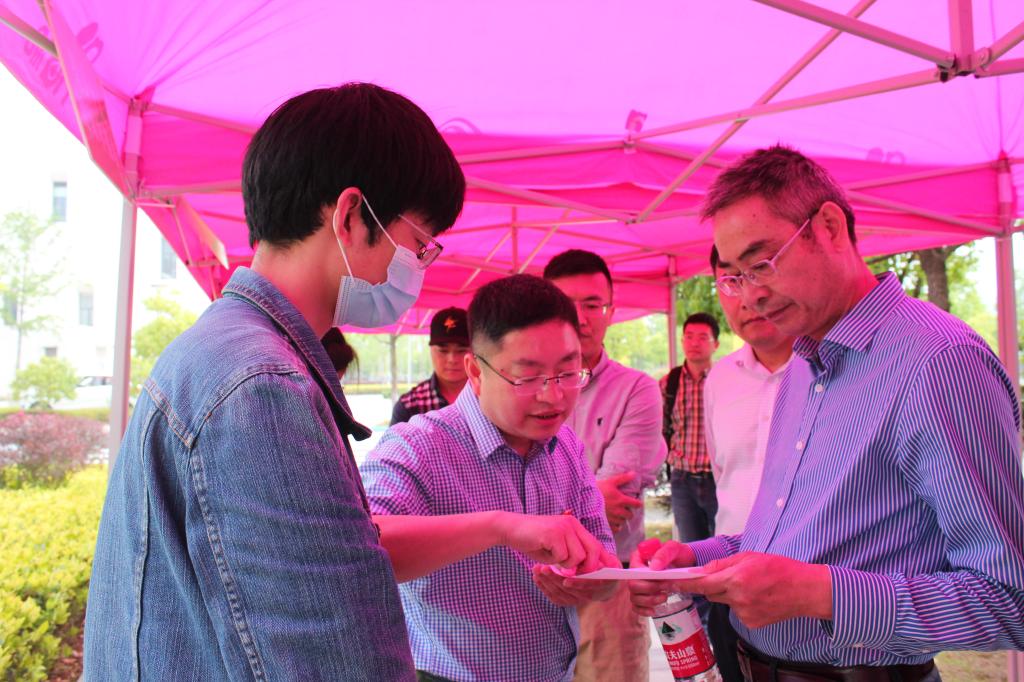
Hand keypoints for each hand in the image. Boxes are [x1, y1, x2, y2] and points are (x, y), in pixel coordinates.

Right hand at [495, 511, 607, 573]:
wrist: (510, 528)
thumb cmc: (533, 541)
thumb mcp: (557, 547)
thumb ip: (572, 555)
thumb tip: (589, 571)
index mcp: (574, 526)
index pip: (596, 545)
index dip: (599, 562)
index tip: (596, 576)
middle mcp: (572, 524)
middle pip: (593, 551)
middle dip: (587, 568)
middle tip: (573, 574)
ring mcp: (563, 527)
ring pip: (578, 557)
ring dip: (566, 564)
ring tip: (552, 557)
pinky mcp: (554, 534)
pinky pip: (562, 556)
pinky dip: (553, 561)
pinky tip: (544, 552)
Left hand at [531, 551, 620, 605]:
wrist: (602, 577)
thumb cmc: (603, 563)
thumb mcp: (608, 559)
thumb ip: (604, 559)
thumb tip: (601, 564)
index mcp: (602, 584)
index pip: (590, 586)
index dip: (578, 584)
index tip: (566, 581)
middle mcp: (590, 596)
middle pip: (571, 591)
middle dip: (555, 580)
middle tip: (544, 569)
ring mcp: (578, 600)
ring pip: (561, 594)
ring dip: (547, 582)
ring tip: (537, 570)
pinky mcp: (568, 601)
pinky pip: (555, 598)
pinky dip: (545, 588)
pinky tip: (537, 578)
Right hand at [596, 472, 642, 531]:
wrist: (582, 499)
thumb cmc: (596, 489)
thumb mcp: (610, 482)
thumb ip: (623, 478)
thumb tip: (634, 473)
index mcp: (621, 500)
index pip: (636, 504)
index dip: (638, 503)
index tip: (637, 503)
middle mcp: (618, 511)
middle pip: (630, 515)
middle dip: (629, 512)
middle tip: (624, 508)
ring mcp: (612, 519)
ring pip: (623, 522)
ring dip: (621, 519)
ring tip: (616, 514)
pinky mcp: (606, 525)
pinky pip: (616, 529)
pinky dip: (616, 526)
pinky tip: (612, 521)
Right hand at [627, 540, 696, 614]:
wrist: (686, 565)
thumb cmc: (678, 554)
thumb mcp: (674, 549)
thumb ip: (663, 554)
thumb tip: (654, 567)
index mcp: (639, 558)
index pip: (632, 567)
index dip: (642, 575)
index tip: (658, 576)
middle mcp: (636, 573)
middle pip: (632, 585)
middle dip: (649, 589)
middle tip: (665, 587)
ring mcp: (639, 586)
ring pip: (634, 597)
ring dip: (649, 600)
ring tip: (664, 597)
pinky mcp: (643, 597)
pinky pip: (636, 607)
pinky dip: (644, 610)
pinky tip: (654, 610)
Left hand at [665, 551, 832, 627]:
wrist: (805, 590)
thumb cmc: (780, 569)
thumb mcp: (749, 557)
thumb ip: (723, 565)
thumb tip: (703, 570)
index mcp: (737, 578)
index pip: (701, 583)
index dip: (683, 583)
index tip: (669, 583)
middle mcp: (738, 598)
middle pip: (711, 592)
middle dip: (714, 584)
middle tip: (732, 577)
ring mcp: (745, 613)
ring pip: (724, 602)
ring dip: (730, 594)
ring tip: (752, 586)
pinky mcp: (751, 623)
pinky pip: (736, 611)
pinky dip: (741, 604)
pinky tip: (758, 597)